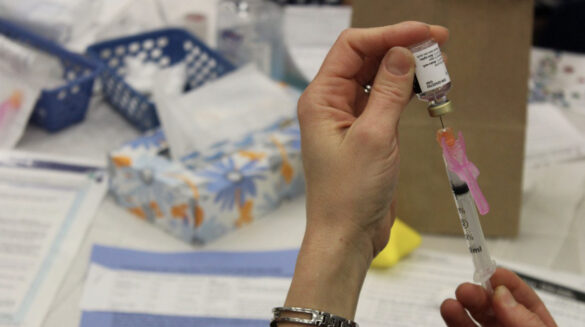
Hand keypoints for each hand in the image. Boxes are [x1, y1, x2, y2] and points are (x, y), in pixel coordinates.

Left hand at [282, 22, 448, 322]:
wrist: (348, 235)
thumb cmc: (351, 193)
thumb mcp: (374, 137)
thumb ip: (388, 92)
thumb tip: (402, 52)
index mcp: (321, 99)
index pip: (352, 48)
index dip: (388, 34)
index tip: (424, 32)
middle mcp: (333, 103)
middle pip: (367, 60)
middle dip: (401, 48)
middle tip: (440, 44)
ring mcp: (350, 118)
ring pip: (379, 79)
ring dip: (407, 70)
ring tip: (439, 66)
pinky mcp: (367, 133)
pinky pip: (387, 102)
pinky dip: (407, 93)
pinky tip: (428, 88)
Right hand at [441, 268, 556, 326]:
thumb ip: (526, 320)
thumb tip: (502, 294)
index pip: (524, 300)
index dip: (508, 283)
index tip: (494, 271)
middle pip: (494, 307)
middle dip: (479, 293)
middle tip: (467, 288)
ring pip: (475, 319)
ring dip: (462, 306)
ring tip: (450, 302)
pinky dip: (454, 320)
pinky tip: (450, 310)